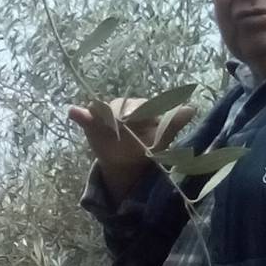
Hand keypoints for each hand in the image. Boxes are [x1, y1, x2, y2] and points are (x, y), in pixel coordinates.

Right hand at [67, 98, 196, 200]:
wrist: (126, 160)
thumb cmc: (147, 146)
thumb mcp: (163, 137)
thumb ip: (174, 123)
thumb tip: (191, 108)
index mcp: (142, 108)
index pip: (139, 104)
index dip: (136, 110)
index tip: (134, 119)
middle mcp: (124, 107)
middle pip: (119, 105)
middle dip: (118, 113)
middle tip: (118, 125)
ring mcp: (106, 114)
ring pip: (102, 109)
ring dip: (100, 113)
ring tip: (100, 123)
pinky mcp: (91, 122)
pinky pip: (85, 116)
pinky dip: (79, 114)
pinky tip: (74, 112)